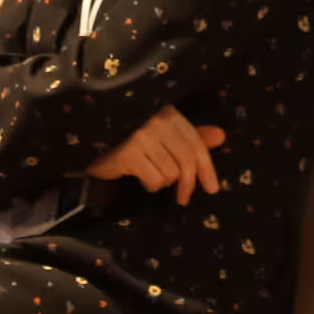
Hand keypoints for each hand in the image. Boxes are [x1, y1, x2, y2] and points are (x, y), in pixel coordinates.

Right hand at [86, 107, 224, 202]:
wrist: (93, 142)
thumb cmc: (131, 138)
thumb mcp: (164, 134)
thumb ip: (192, 136)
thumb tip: (221, 135)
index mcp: (169, 114)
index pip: (196, 144)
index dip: (206, 168)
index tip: (211, 188)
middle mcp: (157, 122)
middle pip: (186, 161)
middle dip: (187, 184)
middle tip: (183, 199)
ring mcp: (142, 136)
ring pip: (169, 173)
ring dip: (162, 181)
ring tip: (150, 173)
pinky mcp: (129, 153)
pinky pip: (153, 179)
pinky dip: (150, 184)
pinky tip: (140, 177)